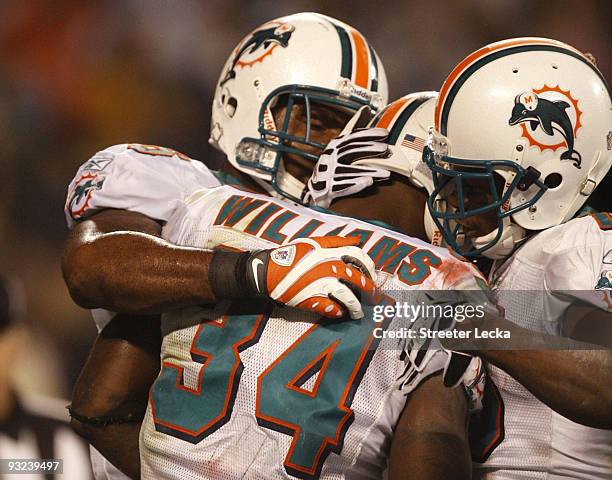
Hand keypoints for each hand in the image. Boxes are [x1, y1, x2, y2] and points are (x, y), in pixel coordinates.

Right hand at [245, 236, 377, 318]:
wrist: (268, 271)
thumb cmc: (290, 255)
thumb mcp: (313, 242)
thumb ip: (336, 241)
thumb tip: (358, 239)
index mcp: (329, 251)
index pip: (358, 255)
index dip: (369, 266)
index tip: (372, 274)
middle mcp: (327, 267)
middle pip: (358, 278)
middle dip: (370, 290)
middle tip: (374, 298)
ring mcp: (320, 284)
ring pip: (348, 297)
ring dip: (356, 306)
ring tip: (359, 312)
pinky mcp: (311, 299)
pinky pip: (331, 308)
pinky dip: (337, 312)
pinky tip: (340, 313)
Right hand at [302, 106, 390, 207]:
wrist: (316, 191)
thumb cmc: (333, 165)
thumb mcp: (340, 146)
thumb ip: (353, 129)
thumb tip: (365, 108)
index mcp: (334, 146)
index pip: (352, 137)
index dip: (369, 134)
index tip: (385, 133)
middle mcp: (329, 158)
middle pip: (351, 151)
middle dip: (369, 149)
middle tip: (386, 150)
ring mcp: (327, 174)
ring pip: (350, 170)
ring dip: (369, 170)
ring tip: (387, 174)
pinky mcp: (327, 189)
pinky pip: (342, 187)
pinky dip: (356, 185)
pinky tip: (370, 183)